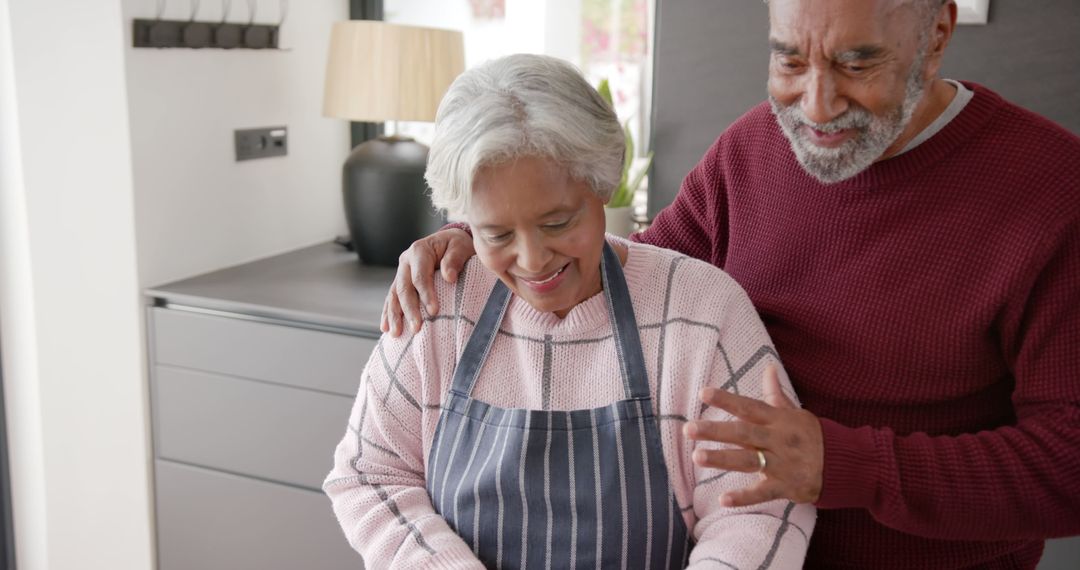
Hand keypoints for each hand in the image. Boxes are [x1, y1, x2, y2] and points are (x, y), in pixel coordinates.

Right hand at [381, 228, 474, 336]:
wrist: (450, 242)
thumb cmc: (457, 245)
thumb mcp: (460, 246)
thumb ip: (454, 259)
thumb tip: (449, 277)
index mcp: (419, 251)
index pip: (420, 276)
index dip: (426, 294)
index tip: (434, 311)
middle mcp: (406, 262)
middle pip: (404, 288)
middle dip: (409, 310)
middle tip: (416, 328)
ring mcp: (401, 273)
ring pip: (394, 296)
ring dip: (394, 316)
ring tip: (396, 333)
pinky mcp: (401, 282)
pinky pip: (392, 299)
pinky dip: (388, 313)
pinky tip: (387, 328)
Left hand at [684, 364, 823, 506]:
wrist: (842, 464)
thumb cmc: (812, 436)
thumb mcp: (795, 412)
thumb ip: (776, 394)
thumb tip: (768, 367)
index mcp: (778, 420)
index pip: (748, 407)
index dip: (726, 399)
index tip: (703, 393)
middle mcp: (777, 439)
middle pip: (743, 433)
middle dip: (715, 430)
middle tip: (688, 429)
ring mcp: (781, 464)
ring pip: (748, 460)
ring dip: (722, 459)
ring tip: (697, 457)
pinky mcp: (785, 486)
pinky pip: (762, 492)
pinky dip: (744, 497)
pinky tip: (723, 500)